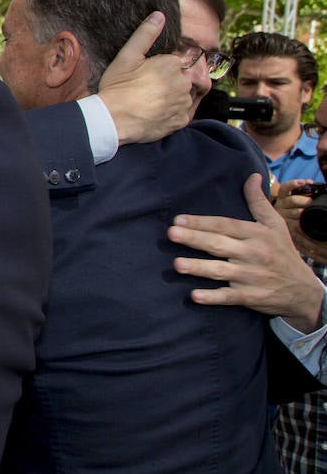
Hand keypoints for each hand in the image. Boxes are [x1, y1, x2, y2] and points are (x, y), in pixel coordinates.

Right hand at [96, 12, 190, 144]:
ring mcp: (184, 103)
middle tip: (143, 89)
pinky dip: (171, 112)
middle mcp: (184, 82)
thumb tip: (159, 15)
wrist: (113, 120)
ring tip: (148, 102)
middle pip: (179, 78)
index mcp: (173, 64)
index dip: (157, 67)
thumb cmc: (117, 87)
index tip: (142, 75)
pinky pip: (181, 113)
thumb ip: (145, 34)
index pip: (172, 61)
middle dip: (166, 81)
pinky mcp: (181, 120)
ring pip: (182, 95)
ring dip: (171, 97)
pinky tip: (155, 112)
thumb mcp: (127, 56)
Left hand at [169, 174, 323, 332]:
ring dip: (198, 268)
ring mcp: (251, 276)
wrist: (303, 291)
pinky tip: (195, 296)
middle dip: (194, 239)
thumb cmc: (282, 253)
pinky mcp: (250, 297)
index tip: (178, 220)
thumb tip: (251, 175)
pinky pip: (229, 297)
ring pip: (221, 271)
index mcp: (256, 235)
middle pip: (219, 245)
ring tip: (177, 264)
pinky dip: (213, 297)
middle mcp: (252, 254)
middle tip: (171, 234)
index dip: (202, 222)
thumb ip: (259, 202)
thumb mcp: (275, 225)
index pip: (225, 225)